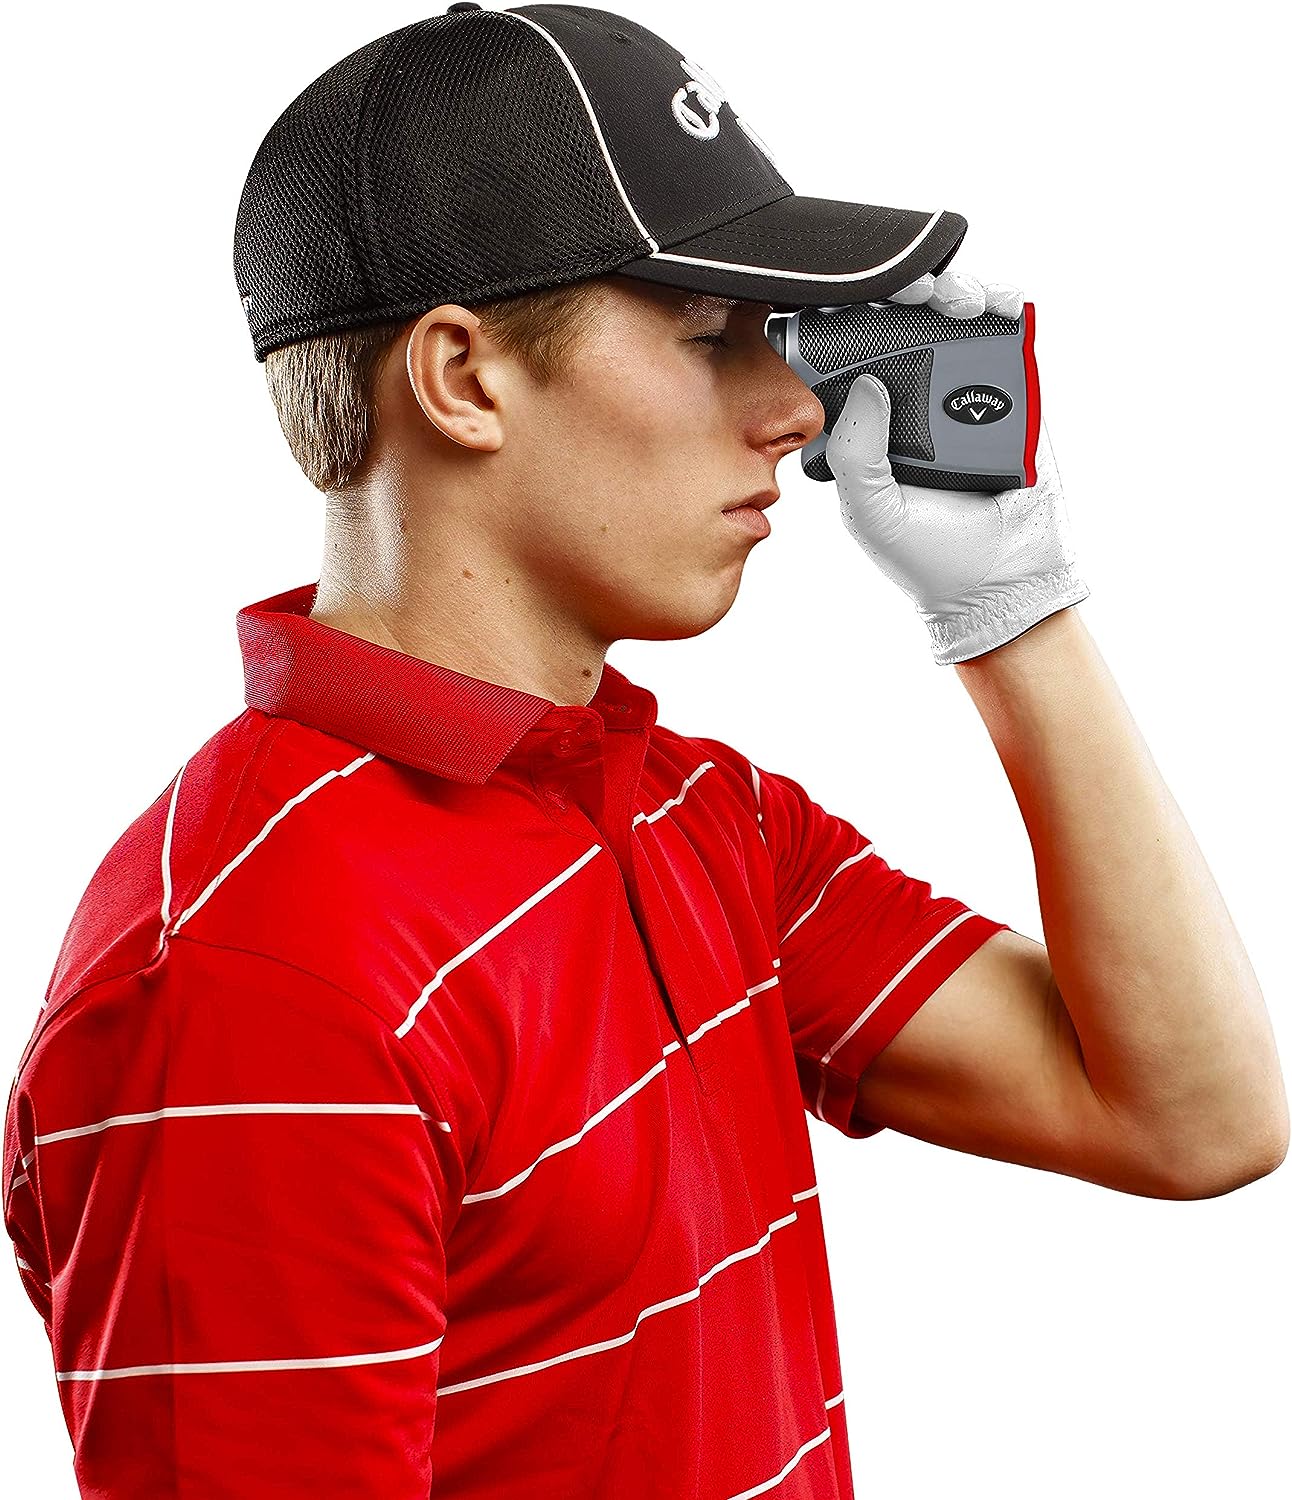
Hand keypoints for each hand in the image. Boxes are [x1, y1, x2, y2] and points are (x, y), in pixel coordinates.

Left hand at [825, 271, 1089, 664]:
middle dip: (899, 291)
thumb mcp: (870, 510)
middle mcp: (911, 398)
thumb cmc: (925, 554)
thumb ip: (855, 453)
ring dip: (950, 290)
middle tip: (907, 290)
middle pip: (897, 321)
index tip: (843, 297)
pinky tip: (991, 302)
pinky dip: (1000, 305)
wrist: (1002, 580)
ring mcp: (962, 389)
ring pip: (949, 317)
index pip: (846, 355)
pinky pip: (1005, 335)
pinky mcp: (1012, 391)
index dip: (843, 317)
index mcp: (866, 422)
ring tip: (953, 298)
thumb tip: (870, 383)